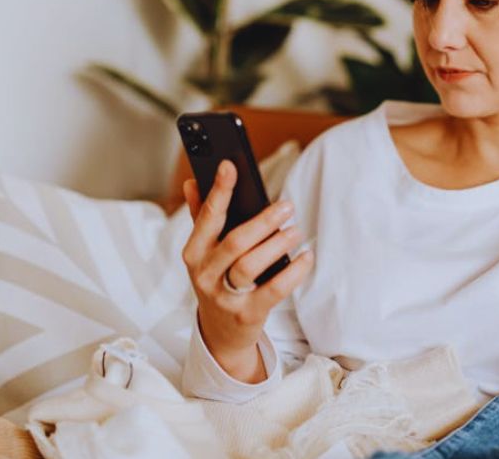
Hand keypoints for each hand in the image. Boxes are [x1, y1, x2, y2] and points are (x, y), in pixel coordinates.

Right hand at [180, 160, 313, 380]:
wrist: (220, 334)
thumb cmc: (217, 281)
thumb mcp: (204, 252)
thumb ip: (200, 217)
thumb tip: (193, 182)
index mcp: (194, 253)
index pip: (207, 217)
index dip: (219, 190)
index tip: (230, 165)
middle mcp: (205, 274)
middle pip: (235, 242)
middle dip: (263, 221)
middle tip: (287, 206)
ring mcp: (224, 297)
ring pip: (251, 266)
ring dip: (277, 244)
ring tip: (296, 230)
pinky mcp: (247, 314)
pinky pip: (273, 290)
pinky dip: (293, 272)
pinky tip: (306, 257)